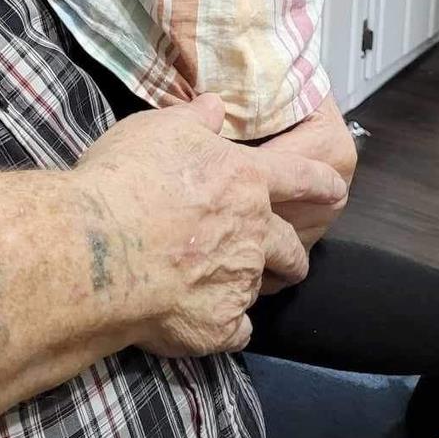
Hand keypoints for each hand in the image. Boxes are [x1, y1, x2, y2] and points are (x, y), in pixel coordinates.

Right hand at [71, 95, 347, 356]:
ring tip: (219, 288)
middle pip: (290, 247)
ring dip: (246, 286)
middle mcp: (253, 232)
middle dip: (293, 256)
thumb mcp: (158, 129)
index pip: (299, 176)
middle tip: (289, 261)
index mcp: (244, 180)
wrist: (101, 249)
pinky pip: (235, 331)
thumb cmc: (126, 179)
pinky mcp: (219, 325)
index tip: (337, 189)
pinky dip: (224, 327)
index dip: (320, 182)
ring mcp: (240, 282)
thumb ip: (193, 120)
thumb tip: (214, 105)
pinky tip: (202, 323)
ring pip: (257, 287)